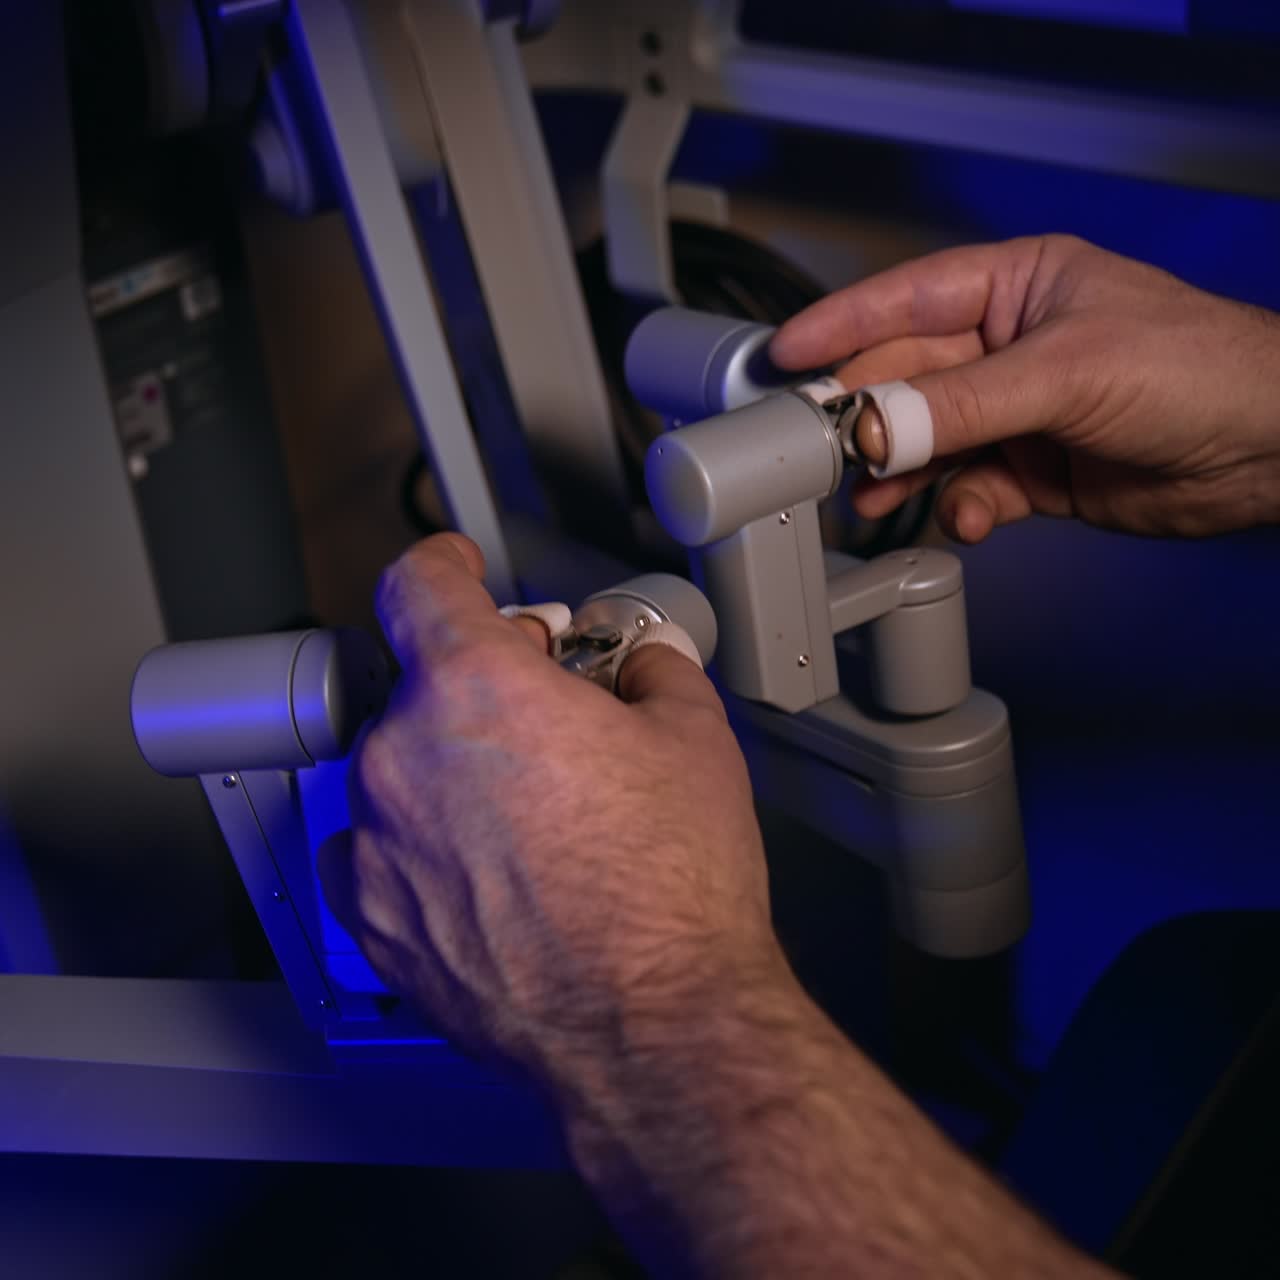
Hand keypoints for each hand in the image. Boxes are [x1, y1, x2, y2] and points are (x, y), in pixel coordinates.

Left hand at [319, 533, 782, 1092]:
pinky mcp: (375, 917)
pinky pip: (381, 849)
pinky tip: (493, 869)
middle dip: (485, 688)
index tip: (455, 570)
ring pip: (404, 770)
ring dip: (456, 770)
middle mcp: (405, 757)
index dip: (442, 564)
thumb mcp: (693, 739)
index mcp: (476, 687)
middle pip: (424, 683)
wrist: (654, 1026)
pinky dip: (425, 843)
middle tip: (552, 721)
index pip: (418, 585)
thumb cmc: (672, 893)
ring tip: (537, 816)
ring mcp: (379, 843)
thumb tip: (642, 665)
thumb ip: (651, 671)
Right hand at [771, 234, 1279, 540]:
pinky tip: (961, 517)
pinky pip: (967, 487)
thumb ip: (961, 404)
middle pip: (905, 377)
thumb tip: (874, 426)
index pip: (906, 299)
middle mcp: (1007, 347)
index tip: (784, 357)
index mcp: (1015, 288)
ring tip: (871, 495)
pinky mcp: (1031, 470)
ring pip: (927, 440)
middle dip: (863, 414)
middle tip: (819, 447)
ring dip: (898, 470)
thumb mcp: (1065, 373)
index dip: (840, 326)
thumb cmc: (1197, 368)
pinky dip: (956, 507)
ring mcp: (1017, 411)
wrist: (1269, 449)